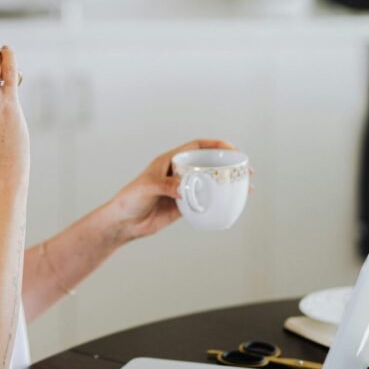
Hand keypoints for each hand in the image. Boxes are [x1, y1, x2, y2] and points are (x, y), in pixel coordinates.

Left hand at [106, 139, 239, 242]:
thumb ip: (165, 185)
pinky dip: (218, 201)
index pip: (197, 147)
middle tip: (245, 170)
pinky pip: (204, 201)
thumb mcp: (147, 188)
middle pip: (207, 163)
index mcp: (169, 161)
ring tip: (245, 186)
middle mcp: (178, 173)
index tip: (233, 149)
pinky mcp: (183, 206)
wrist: (123, 223)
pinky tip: (230, 204)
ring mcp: (182, 189)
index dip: (216, 145)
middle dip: (227, 164)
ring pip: (209, 182)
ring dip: (227, 183)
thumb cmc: (129, 200)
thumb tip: (185, 188)